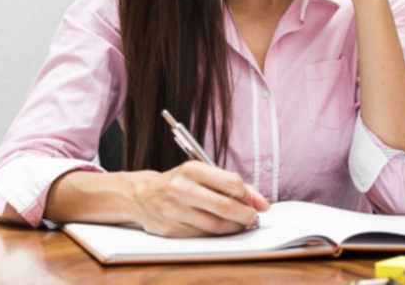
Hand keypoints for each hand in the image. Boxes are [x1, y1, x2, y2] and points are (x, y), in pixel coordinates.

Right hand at [133, 161, 269, 236]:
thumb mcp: (203, 174)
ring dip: (234, 227)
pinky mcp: (169, 229)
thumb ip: (234, 185)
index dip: (248, 196)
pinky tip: (221, 229)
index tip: (254, 202)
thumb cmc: (180, 183)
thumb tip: (262, 203)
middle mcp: (181, 188)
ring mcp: (174, 210)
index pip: (231, 183)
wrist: (141, 195)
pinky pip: (203, 235)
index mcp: (192, 169)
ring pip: (215, 225)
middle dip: (246, 215)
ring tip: (240, 224)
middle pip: (225, 206)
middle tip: (253, 218)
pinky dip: (217, 235)